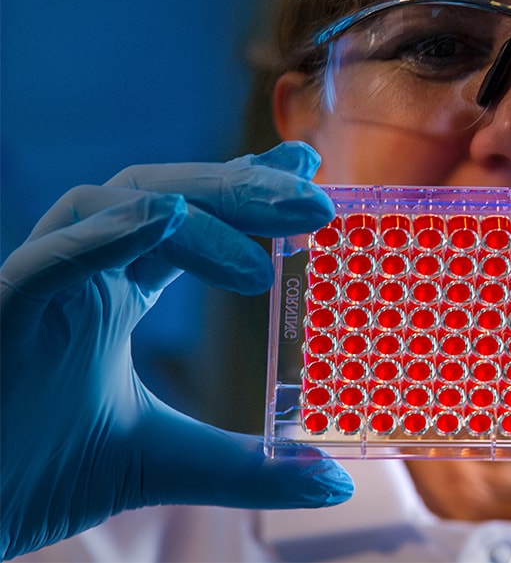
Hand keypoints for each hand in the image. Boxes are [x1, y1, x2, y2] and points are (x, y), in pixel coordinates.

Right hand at [1, 143, 353, 559]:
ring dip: (193, 216)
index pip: (189, 221)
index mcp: (114, 293)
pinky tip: (164, 219)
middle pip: (165, 198)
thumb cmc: (39, 473)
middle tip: (315, 200)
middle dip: (239, 190)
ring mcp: (37, 285)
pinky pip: (46, 261)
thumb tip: (334, 484)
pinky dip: (102, 235)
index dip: (244, 186)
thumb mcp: (167, 462)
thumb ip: (248, 468)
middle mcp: (80, 274)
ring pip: (109, 205)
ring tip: (260, 266)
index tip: (305, 163)